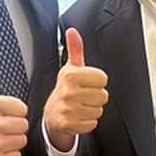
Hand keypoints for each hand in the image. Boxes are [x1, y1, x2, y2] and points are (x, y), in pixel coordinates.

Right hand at [44, 28, 108, 151]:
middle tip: (83, 97)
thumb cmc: (65, 90)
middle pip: (103, 96)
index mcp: (70, 75)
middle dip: (96, 97)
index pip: (103, 79)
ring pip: (99, 110)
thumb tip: (72, 31)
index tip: (87, 84)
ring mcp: (68, 109)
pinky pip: (92, 123)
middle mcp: (68, 91)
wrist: (52, 115)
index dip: (97, 82)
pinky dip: (87, 122)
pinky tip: (78, 117)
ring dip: (92, 110)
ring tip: (80, 106)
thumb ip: (75, 49)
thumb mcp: (70, 68)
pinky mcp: (69, 124)